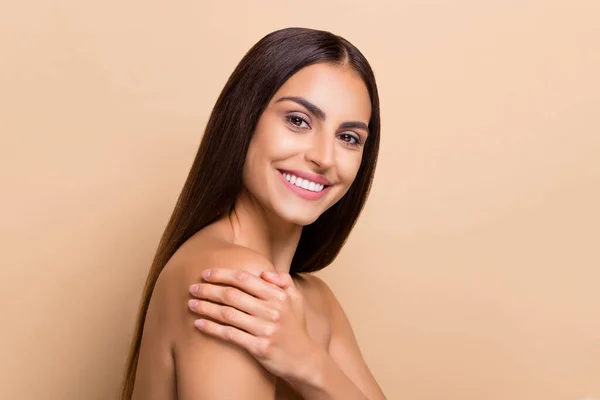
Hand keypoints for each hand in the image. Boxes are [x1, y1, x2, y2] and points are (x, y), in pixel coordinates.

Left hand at [187, 268, 320, 382]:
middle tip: (193, 288)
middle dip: (209, 290)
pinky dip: (211, 328)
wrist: (305, 360)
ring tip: (191, 304)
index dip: (223, 274)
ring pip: (228, 314)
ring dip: (206, 307)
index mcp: (278, 296)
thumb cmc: (296, 327)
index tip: (207, 273)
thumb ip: (283, 281)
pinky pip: (230, 334)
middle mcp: (272, 310)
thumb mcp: (296, 300)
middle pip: (232, 295)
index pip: (245, 279)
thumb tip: (264, 272)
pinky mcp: (259, 348)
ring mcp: (265, 329)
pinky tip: (199, 324)